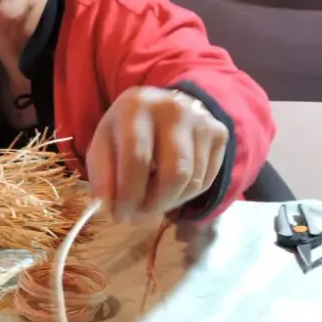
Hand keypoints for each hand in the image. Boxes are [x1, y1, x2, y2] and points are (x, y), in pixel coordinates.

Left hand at [86, 86, 228, 220]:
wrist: (161, 107)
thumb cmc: (126, 131)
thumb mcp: (103, 146)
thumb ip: (103, 177)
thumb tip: (109, 209)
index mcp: (136, 107)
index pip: (137, 159)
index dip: (129, 195)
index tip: (120, 215)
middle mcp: (173, 110)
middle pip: (173, 174)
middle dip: (154, 204)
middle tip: (139, 215)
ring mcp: (201, 121)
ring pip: (192, 181)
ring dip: (169, 202)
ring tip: (152, 201)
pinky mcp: (219, 134)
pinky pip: (206, 180)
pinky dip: (185, 195)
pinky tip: (170, 189)